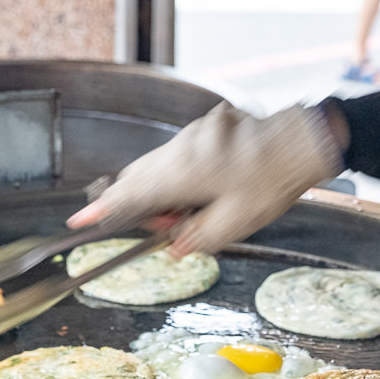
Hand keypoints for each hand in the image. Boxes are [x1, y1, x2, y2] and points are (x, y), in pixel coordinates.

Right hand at [67, 101, 344, 254]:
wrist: (301, 140)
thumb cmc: (269, 182)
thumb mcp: (234, 224)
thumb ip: (197, 238)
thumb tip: (176, 247)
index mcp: (179, 175)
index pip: (128, 196)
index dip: (101, 211)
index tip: (79, 222)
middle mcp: (178, 151)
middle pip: (139, 179)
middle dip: (141, 206)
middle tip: (170, 229)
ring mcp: (191, 137)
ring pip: (158, 167)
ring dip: (164, 193)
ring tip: (195, 213)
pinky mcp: (204, 131)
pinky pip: (176, 157)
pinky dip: (178, 178)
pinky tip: (203, 192)